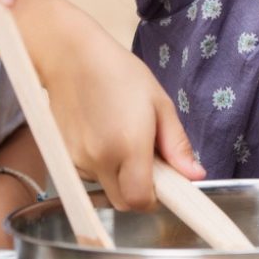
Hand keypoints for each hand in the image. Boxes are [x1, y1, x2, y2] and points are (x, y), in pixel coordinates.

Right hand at [38, 18, 203, 209]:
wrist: (71, 57)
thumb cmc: (119, 73)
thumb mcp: (159, 103)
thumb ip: (177, 144)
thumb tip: (195, 175)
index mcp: (128, 146)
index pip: (141, 201)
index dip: (155, 198)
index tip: (163, 181)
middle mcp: (100, 159)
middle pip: (122, 202)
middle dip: (138, 190)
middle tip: (146, 160)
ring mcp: (78, 160)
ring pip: (105, 188)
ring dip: (119, 176)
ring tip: (121, 137)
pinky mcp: (64, 156)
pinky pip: (88, 175)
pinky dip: (101, 165)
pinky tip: (102, 134)